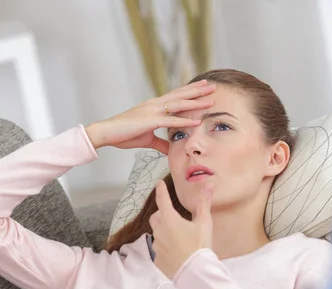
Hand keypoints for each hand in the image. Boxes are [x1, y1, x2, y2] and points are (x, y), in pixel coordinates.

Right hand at [85, 80, 214, 153]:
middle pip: (180, 95)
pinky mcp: (149, 121)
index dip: (190, 91)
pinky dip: (185, 121)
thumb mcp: (146, 139)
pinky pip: (171, 121)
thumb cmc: (124, 134)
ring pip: (179, 104)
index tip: (203, 87)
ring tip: (211, 100)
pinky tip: (197, 121)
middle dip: (197, 91)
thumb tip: (170, 149)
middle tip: (213, 86)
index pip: (175, 96)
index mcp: (154, 106)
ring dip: (196, 102)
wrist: (106, 133)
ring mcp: (152, 111)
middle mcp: (155, 104)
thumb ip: (160, 143)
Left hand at [150, 179, 213, 278]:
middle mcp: (159, 232)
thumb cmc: (199, 246)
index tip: (159, 184)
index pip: (162, 200)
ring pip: (157, 235)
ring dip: (164, 233)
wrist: (195, 272)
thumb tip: (208, 186)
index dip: (161, 191)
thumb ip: (204, 203)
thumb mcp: (204, 223)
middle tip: (172, 217)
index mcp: (169, 220)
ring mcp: (157, 247)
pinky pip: (159, 251)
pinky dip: (166, 250)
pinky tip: (176, 253)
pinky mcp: (158, 261)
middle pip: (155, 218)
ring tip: (177, 238)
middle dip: (161, 215)